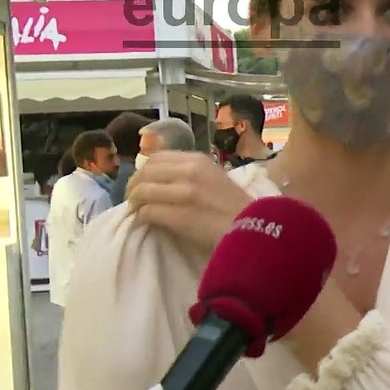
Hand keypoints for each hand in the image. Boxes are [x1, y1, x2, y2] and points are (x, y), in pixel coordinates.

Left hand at [126, 151, 251, 251]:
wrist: (255, 231)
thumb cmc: (237, 208)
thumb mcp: (215, 179)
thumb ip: (191, 174)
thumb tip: (161, 180)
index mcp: (198, 160)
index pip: (156, 158)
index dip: (143, 171)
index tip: (143, 183)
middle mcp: (190, 172)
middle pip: (144, 173)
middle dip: (133, 186)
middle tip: (134, 200)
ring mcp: (184, 193)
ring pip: (142, 191)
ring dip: (136, 203)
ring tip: (139, 212)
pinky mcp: (180, 216)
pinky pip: (148, 212)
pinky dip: (144, 218)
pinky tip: (148, 223)